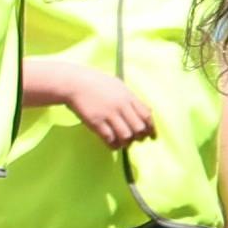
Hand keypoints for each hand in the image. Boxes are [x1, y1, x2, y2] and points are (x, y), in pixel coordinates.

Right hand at [28, 57, 151, 141]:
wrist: (75, 83)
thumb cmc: (97, 83)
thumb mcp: (118, 86)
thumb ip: (133, 98)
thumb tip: (148, 111)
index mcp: (127, 96)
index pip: (146, 115)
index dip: (150, 128)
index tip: (151, 135)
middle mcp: (120, 106)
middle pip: (138, 127)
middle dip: (140, 137)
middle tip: (136, 139)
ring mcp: (108, 114)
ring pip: (126, 135)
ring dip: (126, 142)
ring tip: (123, 142)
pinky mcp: (96, 122)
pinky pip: (109, 139)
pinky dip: (113, 145)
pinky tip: (112, 144)